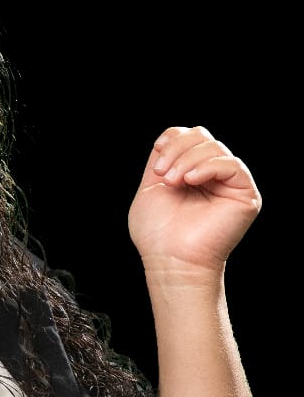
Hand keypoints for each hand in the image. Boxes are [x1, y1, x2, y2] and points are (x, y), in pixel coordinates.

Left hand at [128, 125, 261, 273]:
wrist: (170, 261)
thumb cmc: (158, 235)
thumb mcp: (151, 188)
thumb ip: (162, 159)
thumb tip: (171, 135)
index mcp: (193, 173)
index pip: (190, 136)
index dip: (173, 140)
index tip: (157, 160)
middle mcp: (213, 176)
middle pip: (202, 136)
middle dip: (178, 150)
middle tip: (163, 175)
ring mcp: (230, 184)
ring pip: (214, 147)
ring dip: (188, 160)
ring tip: (173, 183)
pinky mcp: (245, 194)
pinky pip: (231, 164)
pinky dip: (207, 166)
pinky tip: (191, 180)